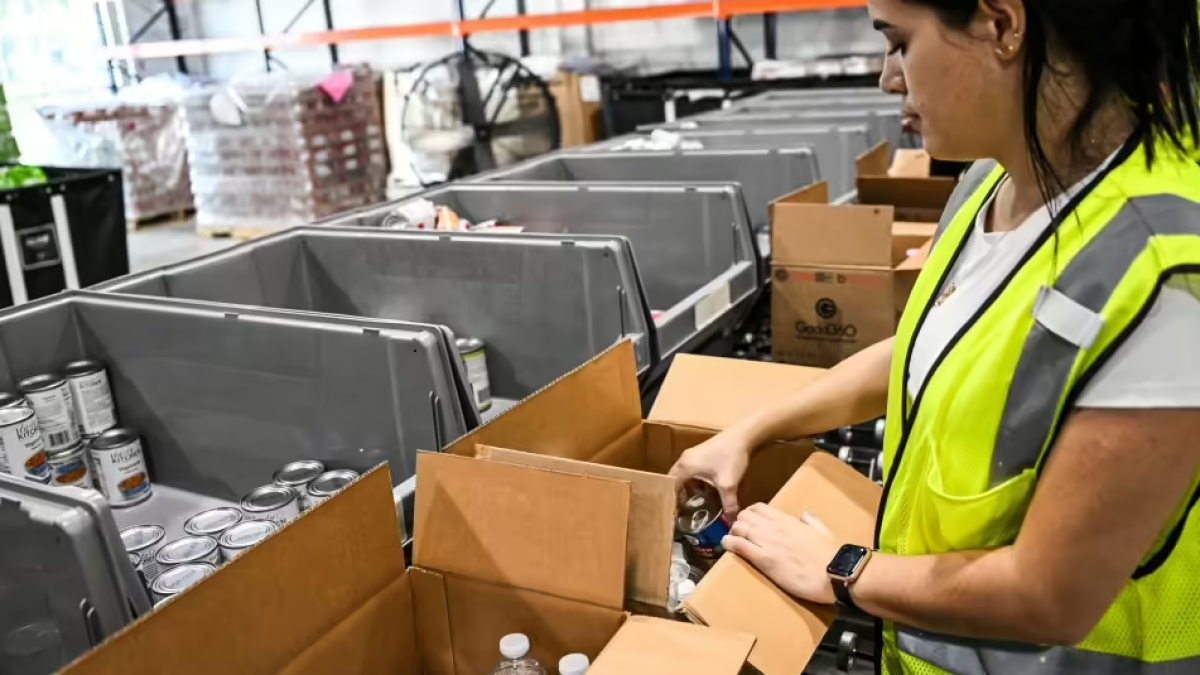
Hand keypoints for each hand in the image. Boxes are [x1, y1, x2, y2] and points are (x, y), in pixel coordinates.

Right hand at [669, 428, 754, 515]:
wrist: (743, 435)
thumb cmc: (731, 458)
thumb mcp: (729, 484)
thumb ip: (728, 505)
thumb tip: (731, 522)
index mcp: (685, 467)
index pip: (671, 488)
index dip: (673, 502)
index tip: (676, 515)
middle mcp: (684, 459)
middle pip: (674, 481)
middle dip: (678, 495)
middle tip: (683, 510)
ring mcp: (692, 454)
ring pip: (683, 475)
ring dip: (686, 487)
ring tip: (692, 502)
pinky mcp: (701, 453)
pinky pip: (690, 470)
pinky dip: (693, 481)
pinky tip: (704, 489)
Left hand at [723, 505, 839, 604]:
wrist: (833, 572)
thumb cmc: (829, 555)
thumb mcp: (822, 531)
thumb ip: (811, 521)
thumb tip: (805, 515)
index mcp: (787, 519)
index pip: (759, 508)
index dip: (750, 514)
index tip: (748, 522)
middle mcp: (774, 526)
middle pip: (745, 516)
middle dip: (739, 523)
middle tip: (739, 534)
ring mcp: (767, 541)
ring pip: (739, 528)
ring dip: (732, 532)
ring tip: (732, 540)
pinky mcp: (763, 558)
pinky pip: (739, 546)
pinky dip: (730, 544)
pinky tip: (726, 545)